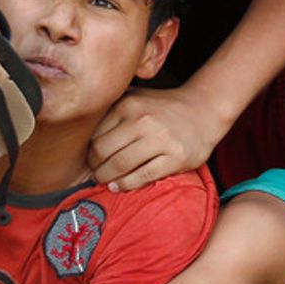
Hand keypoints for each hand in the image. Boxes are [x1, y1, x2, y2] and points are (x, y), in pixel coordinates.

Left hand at [89, 85, 226, 191]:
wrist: (204, 110)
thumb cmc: (163, 107)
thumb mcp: (136, 97)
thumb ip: (112, 108)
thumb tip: (80, 130)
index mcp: (129, 104)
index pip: (96, 134)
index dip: (88, 151)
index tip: (90, 159)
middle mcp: (144, 120)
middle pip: (104, 151)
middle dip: (95, 167)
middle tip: (94, 173)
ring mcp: (161, 139)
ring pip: (121, 165)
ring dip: (107, 177)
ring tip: (104, 180)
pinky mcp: (176, 157)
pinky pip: (144, 176)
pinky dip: (127, 184)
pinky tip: (119, 186)